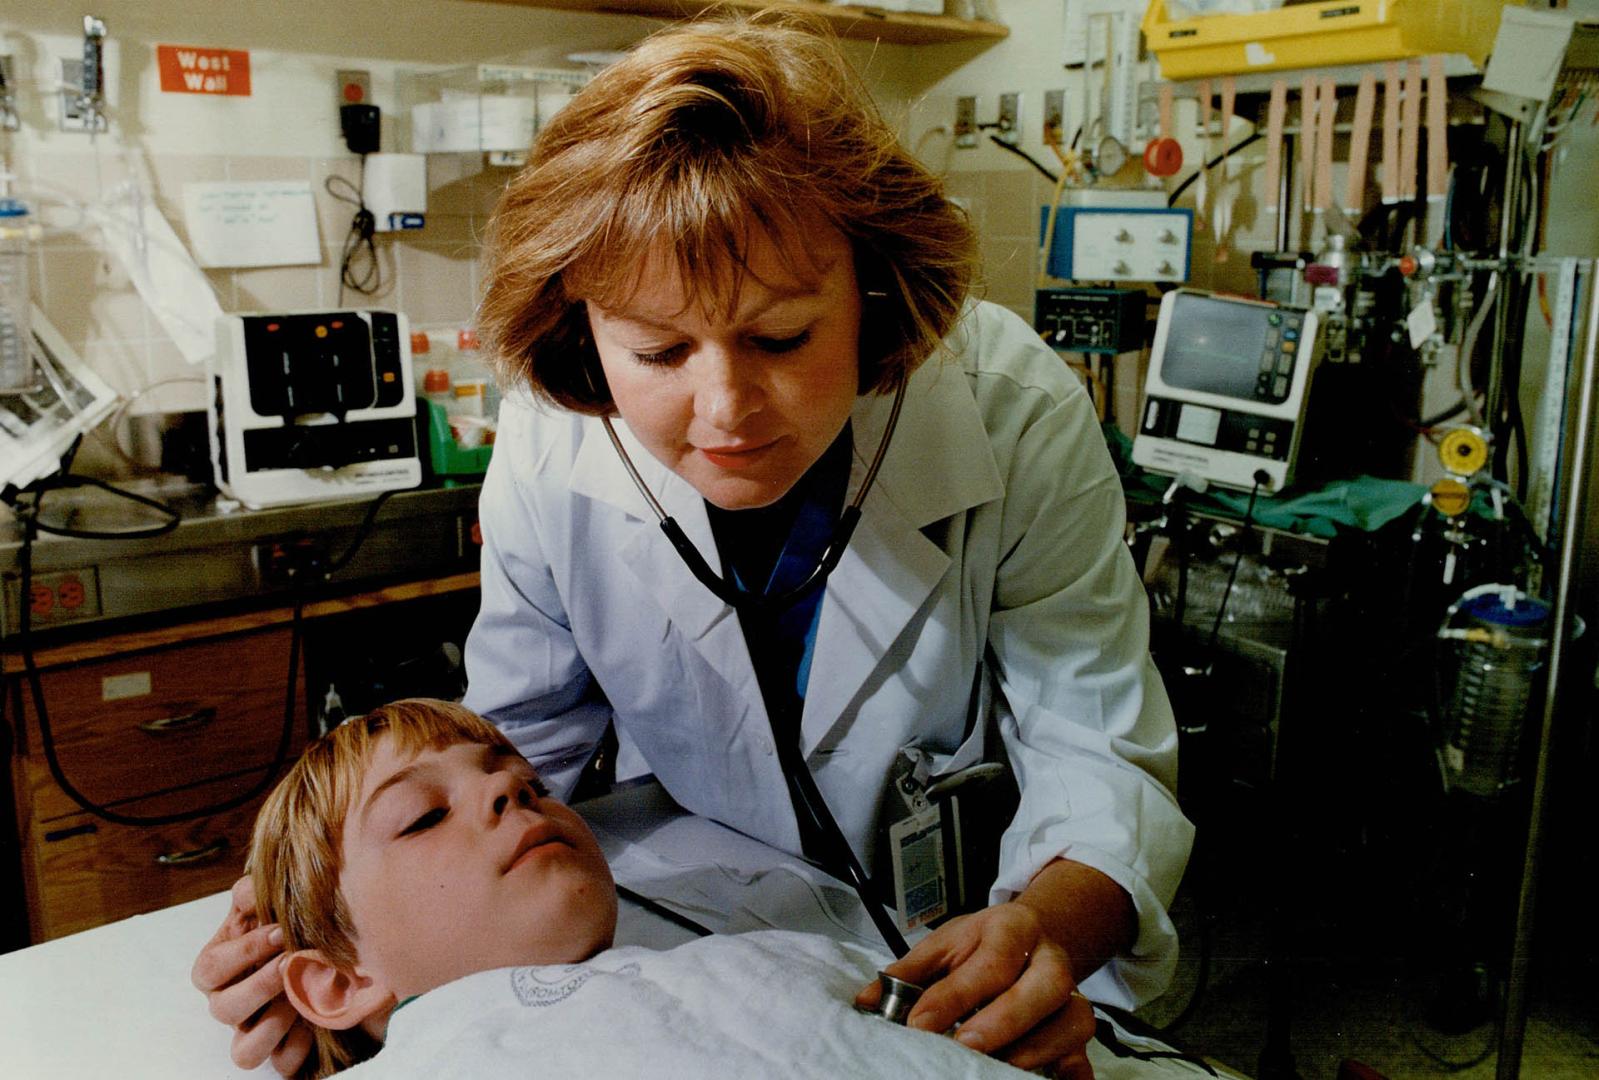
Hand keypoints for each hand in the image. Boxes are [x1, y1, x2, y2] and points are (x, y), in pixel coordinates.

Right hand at [190, 876, 312, 1075]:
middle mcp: (230, 1005)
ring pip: (244, 1052)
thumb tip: (248, 894)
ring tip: (301, 996)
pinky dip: (300, 1045)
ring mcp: (254, 1032)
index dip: (243, 952)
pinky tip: (317, 1020)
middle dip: (260, 985)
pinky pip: (282, 1064)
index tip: (279, 932)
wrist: (327, 950)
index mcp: (218, 971)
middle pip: (222, 1011)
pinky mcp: (283, 1052)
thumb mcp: (266, 905)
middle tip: (292, 961)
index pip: (209, 970)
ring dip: (273, 1024)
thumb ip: (251, 895)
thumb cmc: (286, 927)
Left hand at [855, 901, 1096, 1078]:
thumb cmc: (984, 944)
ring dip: (1037, 1049)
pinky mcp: (1080, 1026)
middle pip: (1046, 984)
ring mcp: (1072, 993)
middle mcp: (1049, 958)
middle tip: (965, 1045)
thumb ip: (907, 972)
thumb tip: (866, 1001)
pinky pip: (1086, 1053)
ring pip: (1073, 1019)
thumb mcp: (944, 944)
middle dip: (1006, 1019)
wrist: (1036, 933)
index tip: (919, 1023)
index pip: (990, 961)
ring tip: (996, 1068)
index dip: (955, 995)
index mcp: (1012, 929)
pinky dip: (1073, 1073)